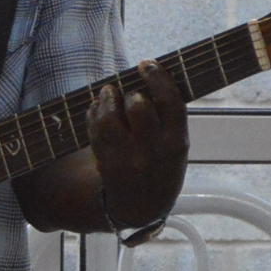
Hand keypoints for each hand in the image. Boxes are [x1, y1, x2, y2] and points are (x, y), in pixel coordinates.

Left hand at [89, 62, 187, 229]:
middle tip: (130, 91)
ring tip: (108, 92)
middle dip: (131, 92)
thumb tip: (151, 73)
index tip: (146, 64)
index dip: (157, 77)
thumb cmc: (162, 164)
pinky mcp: (105, 162)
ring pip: (110, 118)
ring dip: (107, 98)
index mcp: (176, 143)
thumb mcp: (176, 144)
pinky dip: (94, 112)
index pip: (170, 102)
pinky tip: (99, 107)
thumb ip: (167, 116)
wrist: (143, 206)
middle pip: (138, 106)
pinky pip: (95, 130)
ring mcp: (127, 158)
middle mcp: (152, 151)